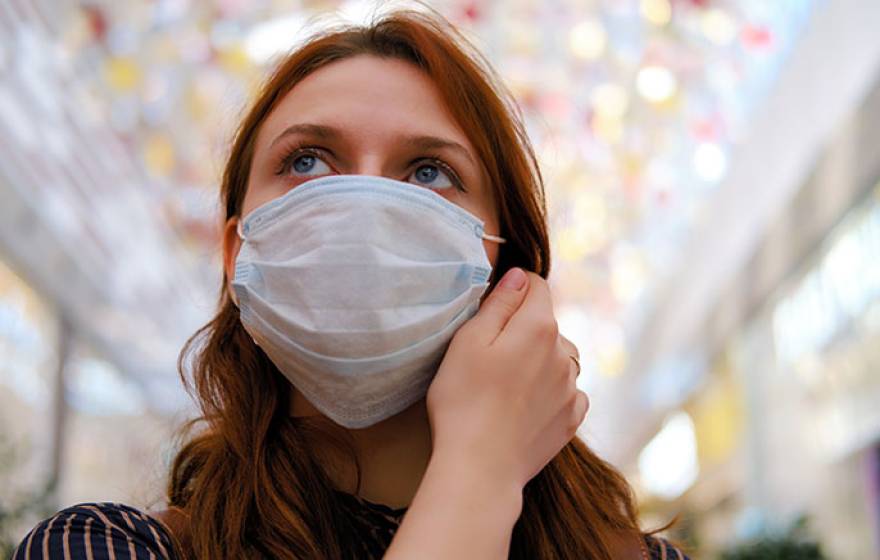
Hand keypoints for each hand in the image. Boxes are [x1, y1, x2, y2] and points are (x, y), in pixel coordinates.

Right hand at [426, 267, 588, 490]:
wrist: (480, 467)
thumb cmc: (463, 401)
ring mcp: (571, 388)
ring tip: (506, 384)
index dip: (513, 290)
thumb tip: (520, 277)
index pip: (537, 286)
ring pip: (559, 357)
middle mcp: (565, 354)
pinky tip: (525, 404)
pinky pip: (567, 391)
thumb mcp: (468, 341)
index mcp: (539, 328)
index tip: (492, 309)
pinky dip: (551, 390)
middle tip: (489, 356)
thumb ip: (499, 304)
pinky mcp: (571, 419)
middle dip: (524, 329)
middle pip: (547, 324)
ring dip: (540, 360)